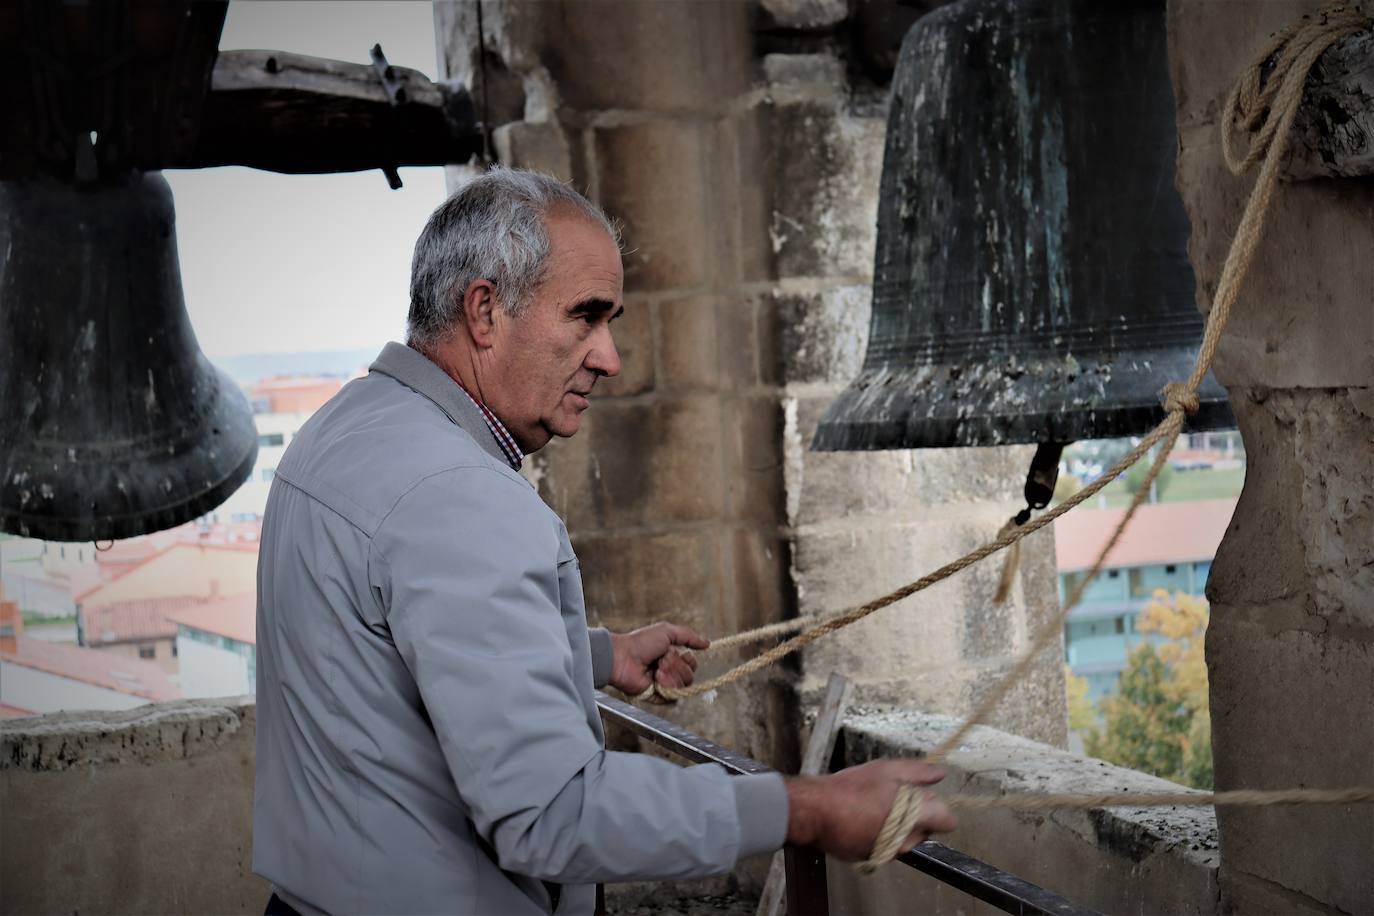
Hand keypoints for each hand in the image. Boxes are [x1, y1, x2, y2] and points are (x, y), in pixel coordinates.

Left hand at [608, 622, 709, 695]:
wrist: (622, 658)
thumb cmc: (641, 642)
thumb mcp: (667, 631)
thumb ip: (689, 636)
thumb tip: (708, 644)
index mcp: (671, 657)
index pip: (692, 664)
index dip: (689, 660)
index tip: (679, 653)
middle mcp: (668, 672)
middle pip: (690, 675)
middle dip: (676, 666)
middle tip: (661, 660)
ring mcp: (663, 685)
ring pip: (683, 686)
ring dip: (671, 674)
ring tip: (656, 669)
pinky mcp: (657, 697)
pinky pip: (674, 696)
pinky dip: (667, 686)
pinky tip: (655, 679)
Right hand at [784, 759, 955, 861]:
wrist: (816, 810)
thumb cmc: (852, 788)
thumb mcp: (887, 769)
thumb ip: (918, 772)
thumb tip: (940, 773)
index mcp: (916, 817)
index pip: (948, 821)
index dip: (937, 808)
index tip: (922, 798)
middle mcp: (907, 840)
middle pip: (925, 830)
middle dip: (915, 816)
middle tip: (892, 798)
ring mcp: (889, 852)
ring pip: (904, 839)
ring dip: (897, 826)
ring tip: (874, 807)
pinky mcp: (871, 858)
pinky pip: (884, 846)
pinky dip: (878, 835)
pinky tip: (861, 818)